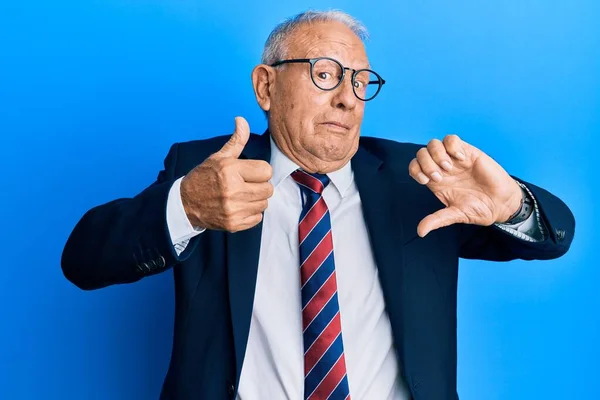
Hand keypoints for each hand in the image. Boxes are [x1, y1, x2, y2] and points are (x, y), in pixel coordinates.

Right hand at [180, 116, 273, 231]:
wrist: (185, 203)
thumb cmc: (204, 177)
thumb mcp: (219, 157)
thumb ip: (236, 141)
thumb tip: (242, 120)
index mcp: (230, 170)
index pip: (266, 171)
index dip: (260, 171)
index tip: (250, 172)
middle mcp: (233, 190)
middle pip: (268, 189)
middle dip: (260, 186)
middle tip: (247, 184)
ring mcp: (233, 209)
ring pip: (264, 204)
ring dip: (256, 200)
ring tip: (242, 196)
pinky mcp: (233, 224)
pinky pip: (257, 218)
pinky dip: (251, 214)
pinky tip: (239, 207)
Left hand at [408, 135, 522, 236]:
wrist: (501, 203)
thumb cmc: (478, 209)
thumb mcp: (455, 215)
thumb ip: (438, 220)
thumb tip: (420, 232)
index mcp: (435, 181)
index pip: (415, 167)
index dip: (415, 170)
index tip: (426, 181)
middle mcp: (442, 168)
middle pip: (421, 153)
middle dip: (426, 163)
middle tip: (439, 177)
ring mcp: (454, 159)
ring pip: (433, 144)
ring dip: (437, 154)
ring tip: (449, 167)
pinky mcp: (468, 152)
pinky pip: (451, 139)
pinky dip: (452, 147)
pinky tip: (461, 159)